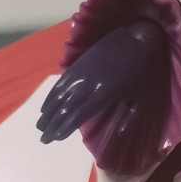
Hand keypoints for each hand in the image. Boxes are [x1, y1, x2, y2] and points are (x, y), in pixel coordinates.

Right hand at [37, 21, 167, 143]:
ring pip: (59, 96)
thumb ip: (131, 118)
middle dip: (52, 124)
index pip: (80, 114)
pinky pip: (59, 83)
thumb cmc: (138, 73)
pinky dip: (50, 97)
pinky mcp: (76, 66)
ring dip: (47, 113)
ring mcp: (80, 73)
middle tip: (43, 140)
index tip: (56, 138)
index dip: (66, 127)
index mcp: (105, 93)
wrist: (132, 41)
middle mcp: (89, 84)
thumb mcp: (141, 97)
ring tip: (39, 127)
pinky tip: (44, 108)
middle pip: (66, 107)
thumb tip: (120, 134)